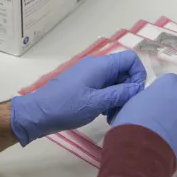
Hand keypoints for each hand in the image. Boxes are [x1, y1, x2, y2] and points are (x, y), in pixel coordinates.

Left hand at [11, 51, 146, 145]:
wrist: (38, 114)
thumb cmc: (66, 106)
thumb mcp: (96, 102)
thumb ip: (119, 94)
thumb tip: (138, 88)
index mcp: (101, 65)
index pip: (131, 59)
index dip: (138, 75)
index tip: (134, 95)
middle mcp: (97, 66)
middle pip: (124, 72)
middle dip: (128, 91)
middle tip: (122, 111)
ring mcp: (90, 76)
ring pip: (115, 82)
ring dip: (119, 98)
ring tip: (112, 117)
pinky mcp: (85, 86)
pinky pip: (105, 88)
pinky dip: (109, 100)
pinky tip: (104, 114)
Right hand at [112, 73, 176, 163]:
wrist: (141, 147)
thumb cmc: (133, 120)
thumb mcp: (136, 100)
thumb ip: (151, 97)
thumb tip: (154, 102)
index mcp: (169, 84)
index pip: (172, 80)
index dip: (165, 89)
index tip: (158, 98)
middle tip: (166, 110)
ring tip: (163, 131)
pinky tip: (167, 141)